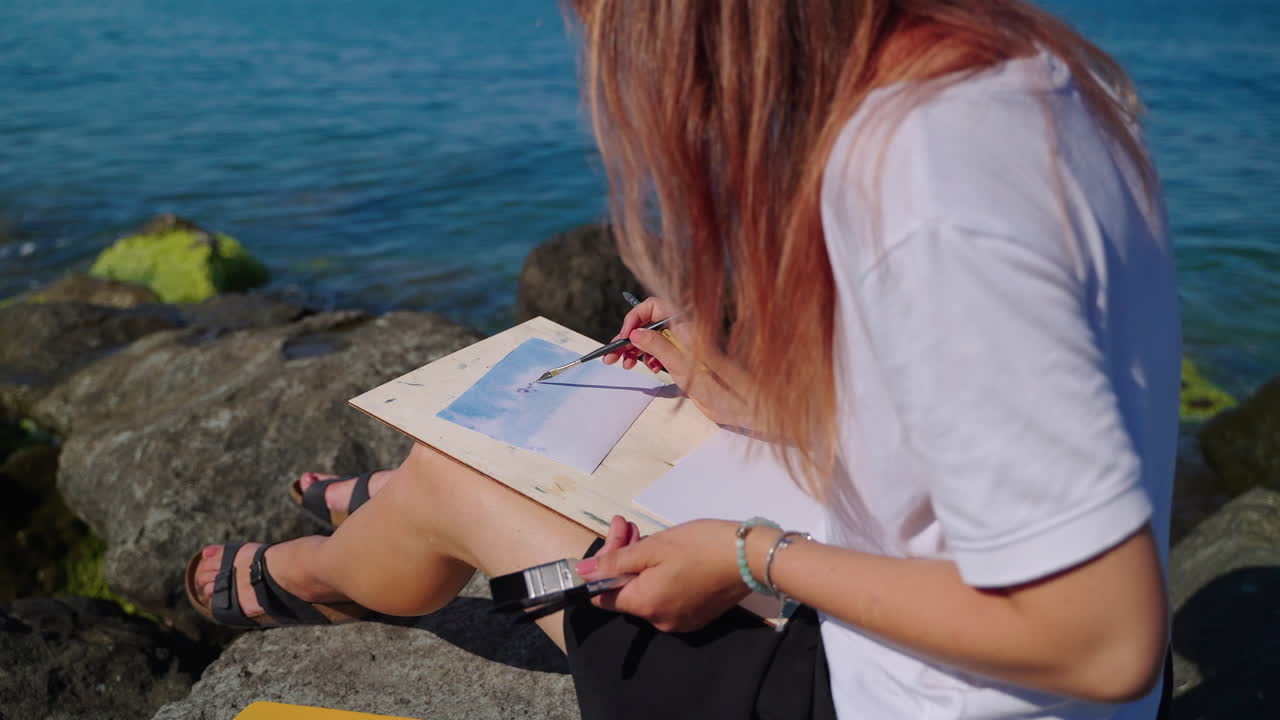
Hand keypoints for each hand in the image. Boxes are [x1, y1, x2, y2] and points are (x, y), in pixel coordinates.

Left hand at [578, 518, 749, 632]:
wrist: (751, 556)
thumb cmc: (700, 546)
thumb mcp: (653, 546)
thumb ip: (615, 561)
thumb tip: (581, 573)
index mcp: (645, 605)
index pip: (602, 597)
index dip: (600, 568)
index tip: (612, 540)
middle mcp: (659, 621)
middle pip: (626, 590)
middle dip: (621, 556)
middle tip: (627, 524)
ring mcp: (680, 620)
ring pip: (646, 590)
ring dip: (640, 562)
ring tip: (644, 532)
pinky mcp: (697, 614)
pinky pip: (667, 596)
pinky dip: (660, 575)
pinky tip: (667, 551)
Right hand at [601, 297, 755, 428]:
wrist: (740, 403)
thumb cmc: (721, 386)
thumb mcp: (682, 366)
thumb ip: (658, 346)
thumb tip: (636, 333)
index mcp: (685, 326)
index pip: (653, 306)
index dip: (635, 317)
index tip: (625, 335)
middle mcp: (684, 332)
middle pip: (649, 323)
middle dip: (629, 336)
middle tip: (614, 354)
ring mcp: (683, 345)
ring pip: (652, 338)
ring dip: (635, 349)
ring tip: (625, 363)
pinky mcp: (684, 359)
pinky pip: (660, 351)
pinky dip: (649, 358)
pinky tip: (649, 368)